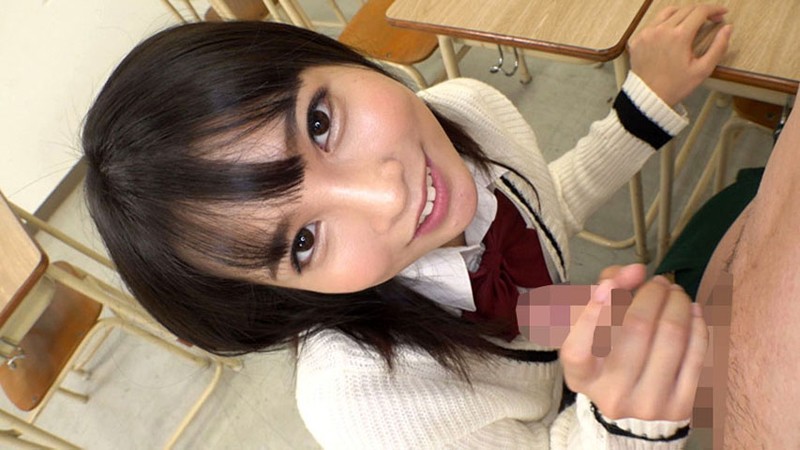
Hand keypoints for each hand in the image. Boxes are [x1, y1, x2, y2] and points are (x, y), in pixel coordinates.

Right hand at [560, 265, 708, 420]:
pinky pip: (696, 353)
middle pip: (636, 328)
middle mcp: (611, 395)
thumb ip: (606, 287)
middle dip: (652, 294)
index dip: (594, 311)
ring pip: (671, 336)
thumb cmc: (610, 351)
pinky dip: (696, 324)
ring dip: (677, 303)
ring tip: (675, 293)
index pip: (580, 346)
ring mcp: (647, 404)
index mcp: (580, 376)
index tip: (609, 283)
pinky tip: (691, 311)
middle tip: (659, 282)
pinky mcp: (681, 406)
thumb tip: (637, 271)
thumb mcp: (594, 321)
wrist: (635, 401)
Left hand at [629, 4, 732, 105]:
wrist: (648, 97)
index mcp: (679, 36)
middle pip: (686, 9)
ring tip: (693, 22)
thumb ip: (718, 47)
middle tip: (711, 20)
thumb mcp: (703, 70)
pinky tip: (672, 31)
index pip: (700, 11)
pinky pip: (653, 22)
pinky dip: (666, 22)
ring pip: (668, 12)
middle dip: (702, 11)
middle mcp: (661, 30)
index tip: (722, 13)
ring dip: (684, 13)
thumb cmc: (675, 86)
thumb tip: (727, 28)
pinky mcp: (637, 38)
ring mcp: (647, 33)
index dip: (715, 9)